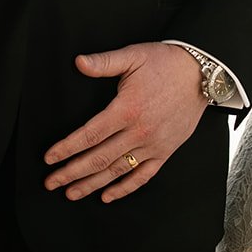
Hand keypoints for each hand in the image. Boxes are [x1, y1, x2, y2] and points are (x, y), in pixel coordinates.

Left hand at [43, 42, 207, 202]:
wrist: (202, 73)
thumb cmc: (166, 63)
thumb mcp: (133, 56)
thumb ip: (104, 62)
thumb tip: (79, 62)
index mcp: (127, 110)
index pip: (89, 135)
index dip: (67, 148)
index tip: (49, 158)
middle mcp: (139, 132)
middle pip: (99, 159)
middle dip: (72, 173)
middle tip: (51, 182)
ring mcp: (154, 145)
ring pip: (118, 171)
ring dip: (92, 184)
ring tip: (71, 193)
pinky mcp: (166, 151)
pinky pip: (143, 176)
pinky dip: (125, 188)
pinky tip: (108, 195)